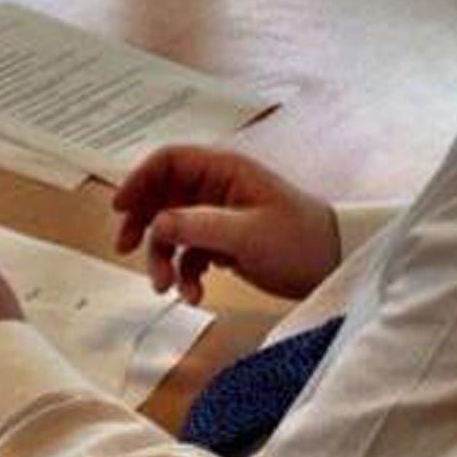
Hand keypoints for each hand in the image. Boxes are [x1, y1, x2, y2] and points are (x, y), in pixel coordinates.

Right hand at [111, 146, 340, 304]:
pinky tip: (194, 295)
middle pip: (162, 196)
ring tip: (166, 288)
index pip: (169, 161)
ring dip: (164, 258)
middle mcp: (218, 188)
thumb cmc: (300, 241)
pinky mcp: (225, 243)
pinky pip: (191, 253)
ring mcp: (220, 216)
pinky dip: (186, 274)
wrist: (337, 267)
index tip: (119, 208)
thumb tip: (156, 223)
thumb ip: (199, 226)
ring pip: (173, 229)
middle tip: (126, 249)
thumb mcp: (248, 234)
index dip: (140, 180)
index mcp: (225, 171)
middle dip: (144, 224)